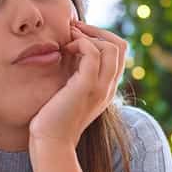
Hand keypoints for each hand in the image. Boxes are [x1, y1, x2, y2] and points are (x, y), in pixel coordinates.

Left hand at [28, 18, 127, 148]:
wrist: (51, 142)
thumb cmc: (54, 118)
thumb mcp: (69, 89)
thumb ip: (75, 71)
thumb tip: (69, 47)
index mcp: (107, 87)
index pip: (119, 52)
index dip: (101, 36)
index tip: (77, 34)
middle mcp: (109, 87)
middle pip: (120, 46)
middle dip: (97, 30)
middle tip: (73, 29)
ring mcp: (100, 87)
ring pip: (111, 47)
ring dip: (88, 36)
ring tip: (68, 41)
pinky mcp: (86, 87)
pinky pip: (93, 54)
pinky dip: (80, 44)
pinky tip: (65, 49)